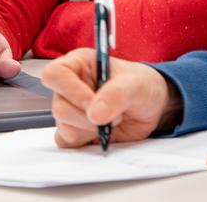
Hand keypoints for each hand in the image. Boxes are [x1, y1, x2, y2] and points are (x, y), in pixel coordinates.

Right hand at [40, 48, 179, 147]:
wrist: (151, 107)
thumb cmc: (141, 85)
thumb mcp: (136, 84)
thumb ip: (116, 94)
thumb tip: (94, 114)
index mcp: (78, 64)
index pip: (54, 74)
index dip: (71, 91)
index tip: (93, 103)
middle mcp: (69, 86)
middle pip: (59, 107)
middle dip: (89, 117)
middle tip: (115, 115)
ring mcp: (70, 110)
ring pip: (64, 128)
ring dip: (92, 130)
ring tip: (113, 121)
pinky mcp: (75, 131)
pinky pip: (68, 142)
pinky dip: (87, 142)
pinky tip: (104, 133)